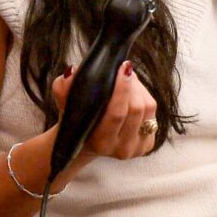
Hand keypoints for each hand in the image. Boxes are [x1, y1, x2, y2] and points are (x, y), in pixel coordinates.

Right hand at [47, 62, 159, 178]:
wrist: (85, 143)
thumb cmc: (77, 121)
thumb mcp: (66, 106)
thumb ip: (63, 89)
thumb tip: (71, 72)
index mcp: (100, 143)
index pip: (116, 114)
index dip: (122, 89)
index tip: (123, 67)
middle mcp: (121, 149)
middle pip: (136, 109)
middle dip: (131, 84)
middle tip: (123, 69)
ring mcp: (137, 148)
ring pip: (147, 108)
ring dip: (139, 88)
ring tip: (127, 79)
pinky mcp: (148, 143)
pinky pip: (153, 113)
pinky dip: (145, 96)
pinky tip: (133, 93)